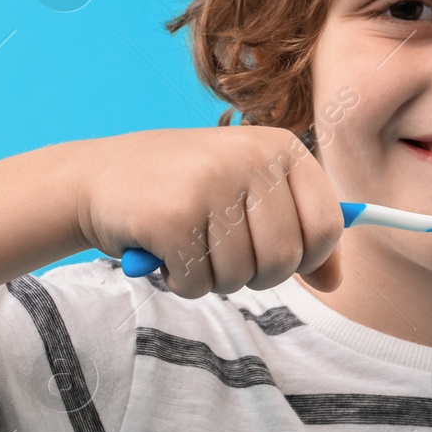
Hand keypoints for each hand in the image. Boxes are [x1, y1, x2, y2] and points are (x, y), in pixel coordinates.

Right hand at [72, 126, 342, 298]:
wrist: (95, 177)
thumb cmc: (182, 190)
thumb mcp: (248, 197)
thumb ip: (298, 234)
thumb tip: (336, 282)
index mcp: (280, 147)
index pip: (327, 226)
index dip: (307, 258)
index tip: (272, 255)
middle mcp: (250, 157)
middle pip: (286, 260)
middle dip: (254, 275)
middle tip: (219, 252)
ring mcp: (211, 183)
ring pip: (241, 277)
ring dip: (212, 278)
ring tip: (187, 243)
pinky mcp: (173, 216)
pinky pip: (198, 284)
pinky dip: (180, 281)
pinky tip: (163, 250)